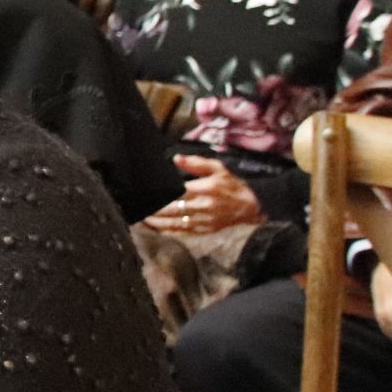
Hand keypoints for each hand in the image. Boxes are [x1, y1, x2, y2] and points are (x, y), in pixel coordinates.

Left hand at [143, 155, 263, 234]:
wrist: (252, 208)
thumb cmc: (233, 186)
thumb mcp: (219, 169)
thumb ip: (196, 163)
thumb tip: (176, 159)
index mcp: (205, 189)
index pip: (176, 192)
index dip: (160, 194)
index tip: (146, 192)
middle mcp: (203, 206)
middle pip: (172, 210)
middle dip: (154, 210)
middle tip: (139, 207)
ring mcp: (204, 221)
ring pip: (174, 223)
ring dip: (157, 222)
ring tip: (142, 219)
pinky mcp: (205, 231)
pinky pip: (182, 233)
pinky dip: (167, 231)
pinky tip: (156, 229)